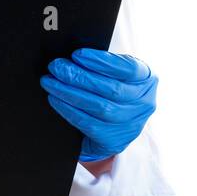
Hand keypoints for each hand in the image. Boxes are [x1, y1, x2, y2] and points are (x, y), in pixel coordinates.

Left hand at [40, 48, 157, 162]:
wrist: (111, 129)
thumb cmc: (109, 91)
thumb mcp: (114, 75)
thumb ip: (101, 65)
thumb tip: (73, 58)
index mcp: (146, 80)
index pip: (129, 69)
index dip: (103, 61)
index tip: (77, 55)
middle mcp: (144, 104)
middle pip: (111, 89)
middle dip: (79, 76)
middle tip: (56, 67)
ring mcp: (131, 125)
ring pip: (99, 107)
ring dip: (69, 92)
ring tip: (49, 81)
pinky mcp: (114, 140)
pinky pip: (88, 123)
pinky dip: (68, 109)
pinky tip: (55, 99)